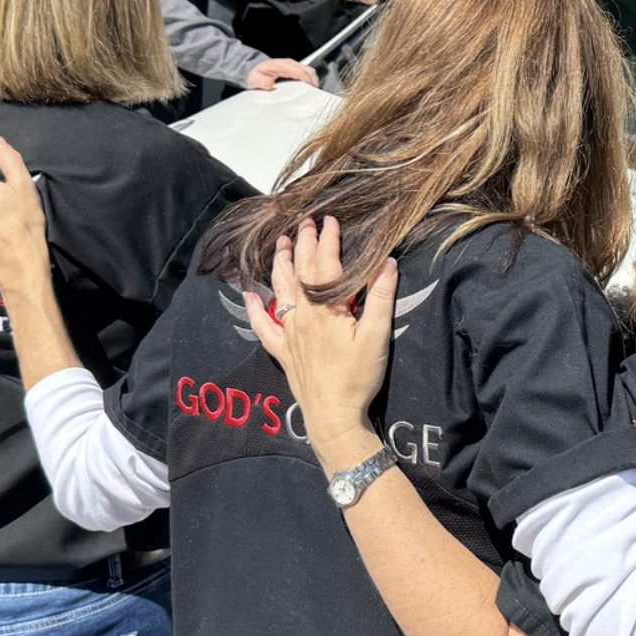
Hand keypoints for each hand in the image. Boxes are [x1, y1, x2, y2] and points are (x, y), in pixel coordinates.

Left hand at [245, 217, 397, 473]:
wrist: (333, 416)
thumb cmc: (357, 376)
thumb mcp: (377, 335)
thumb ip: (381, 297)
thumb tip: (387, 262)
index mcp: (325, 307)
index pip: (325, 264)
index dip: (328, 240)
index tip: (330, 220)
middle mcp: (302, 315)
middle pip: (300, 270)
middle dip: (304, 244)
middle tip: (305, 222)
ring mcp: (289, 333)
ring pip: (280, 290)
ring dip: (281, 264)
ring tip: (282, 244)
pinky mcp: (283, 351)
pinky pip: (263, 326)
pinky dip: (254, 309)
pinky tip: (249, 296)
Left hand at [246, 58, 319, 90]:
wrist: (255, 70)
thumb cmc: (256, 75)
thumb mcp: (254, 79)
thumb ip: (261, 81)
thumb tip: (269, 83)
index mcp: (281, 65)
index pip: (299, 71)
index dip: (307, 81)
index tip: (311, 92)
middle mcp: (290, 64)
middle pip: (309, 71)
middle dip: (313, 83)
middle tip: (314, 97)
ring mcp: (294, 66)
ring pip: (310, 72)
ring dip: (313, 82)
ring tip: (312, 95)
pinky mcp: (296, 70)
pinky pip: (308, 74)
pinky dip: (310, 82)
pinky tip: (308, 91)